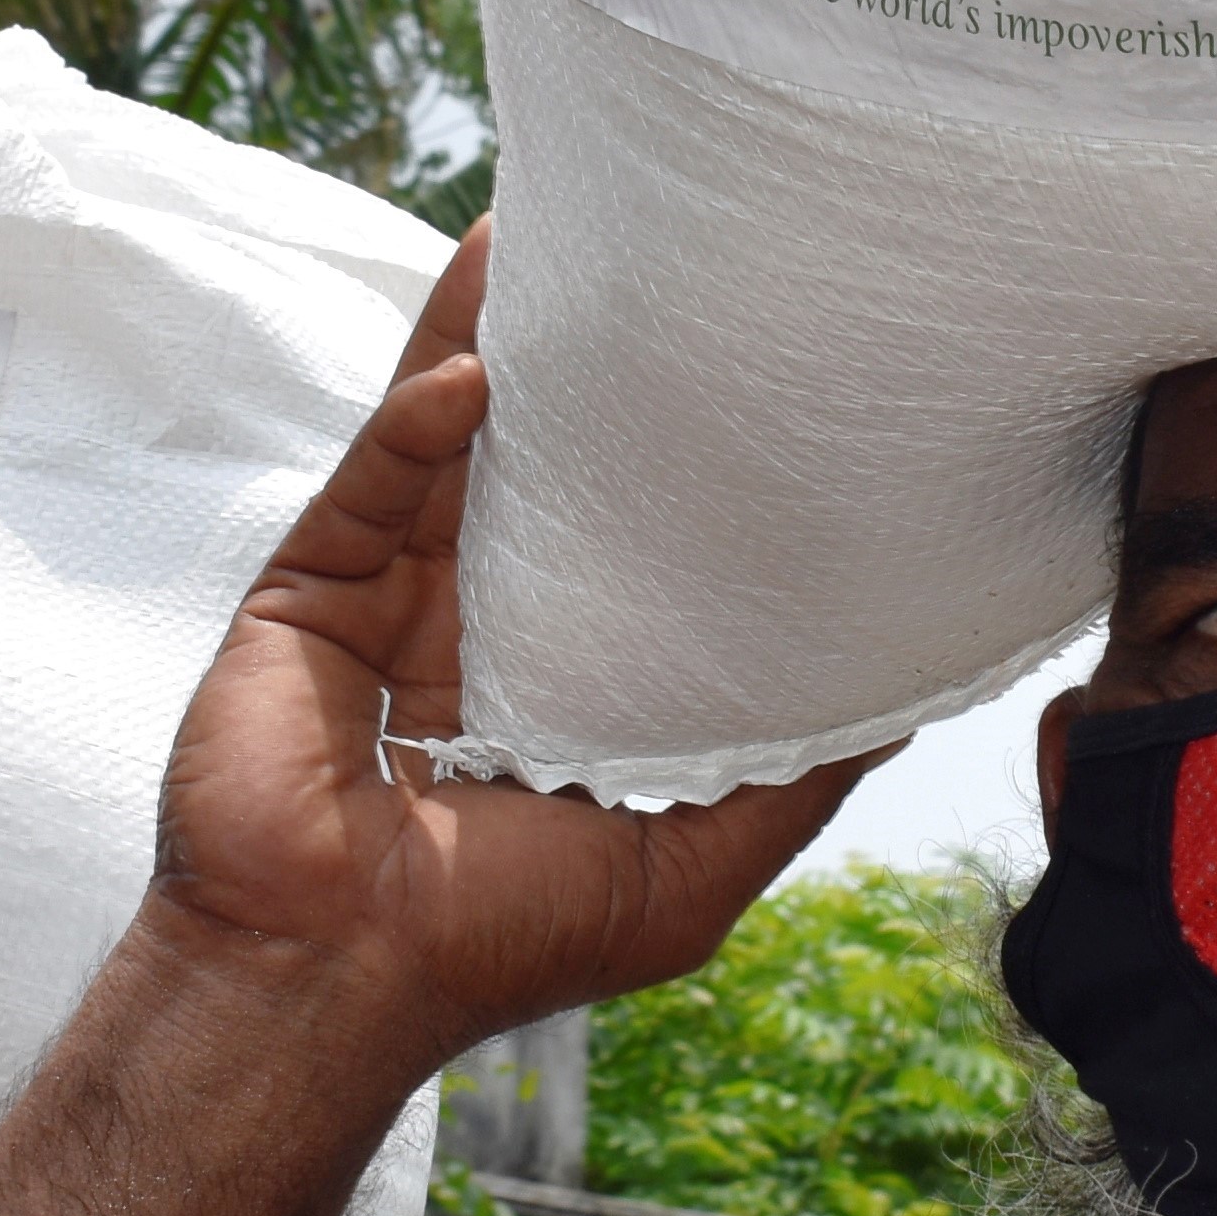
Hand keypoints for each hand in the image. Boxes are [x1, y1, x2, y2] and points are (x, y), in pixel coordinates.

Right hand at [142, 228, 874, 1078]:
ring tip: (534, 238)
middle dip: (574, 364)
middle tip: (635, 255)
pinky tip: (473, 368)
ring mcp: (385, 596)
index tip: (747, 369)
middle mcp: (470, 622)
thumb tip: (905, 702)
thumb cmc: (502, 939)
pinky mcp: (310, 588)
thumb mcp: (692, 867)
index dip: (674, 462)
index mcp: (554, 679)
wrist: (329, 977)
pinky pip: (371, 482)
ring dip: (487, 338)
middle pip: (532, 459)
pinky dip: (418, 424)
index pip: (624, 541)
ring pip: (448, 439)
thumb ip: (790, 781)